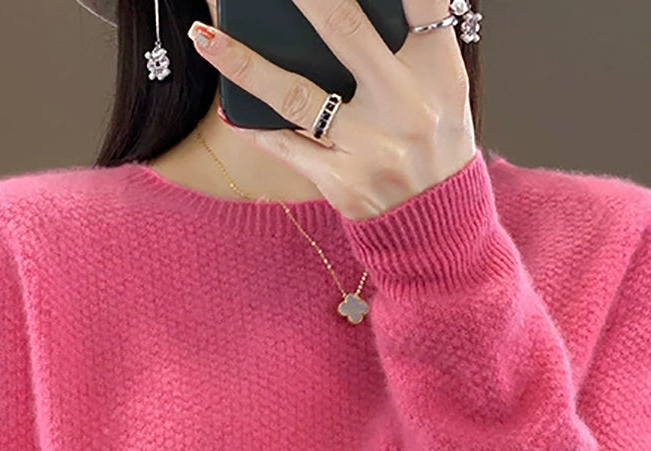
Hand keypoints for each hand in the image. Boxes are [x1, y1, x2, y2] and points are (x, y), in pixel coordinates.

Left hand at [186, 0, 478, 220]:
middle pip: (344, 30)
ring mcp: (371, 147)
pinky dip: (252, 127)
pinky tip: (226, 107)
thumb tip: (366, 2)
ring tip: (205, 35)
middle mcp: (406, 105)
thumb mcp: (445, 89)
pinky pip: (286, 147)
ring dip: (243, 62)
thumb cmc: (436, 145)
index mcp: (438, 71)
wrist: (439, 228)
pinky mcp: (343, 182)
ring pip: (296, 94)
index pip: (416, 1)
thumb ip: (414, 41)